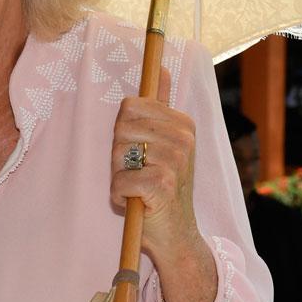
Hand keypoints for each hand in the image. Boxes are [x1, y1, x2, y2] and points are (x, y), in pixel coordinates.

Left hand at [109, 68, 201, 261]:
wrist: (176, 234)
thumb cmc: (163, 185)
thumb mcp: (165, 142)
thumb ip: (161, 104)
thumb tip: (160, 67)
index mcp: (183, 123)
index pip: (130, 106)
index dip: (124, 131)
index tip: (141, 149)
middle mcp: (183, 138)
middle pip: (120, 128)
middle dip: (119, 153)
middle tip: (138, 172)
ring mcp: (175, 161)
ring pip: (118, 153)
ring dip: (119, 174)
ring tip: (139, 186)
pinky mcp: (162, 185)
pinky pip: (119, 180)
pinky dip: (120, 195)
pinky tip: (137, 202)